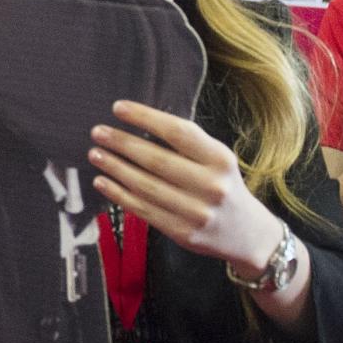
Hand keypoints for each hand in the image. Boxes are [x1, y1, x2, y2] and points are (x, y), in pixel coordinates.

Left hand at [90, 101, 283, 272]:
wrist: (246, 234)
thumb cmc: (223, 186)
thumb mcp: (217, 160)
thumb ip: (187, 145)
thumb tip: (138, 123)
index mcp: (221, 159)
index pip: (178, 132)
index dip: (145, 118)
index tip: (118, 108)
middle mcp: (211, 185)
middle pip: (157, 160)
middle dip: (122, 143)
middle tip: (97, 132)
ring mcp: (196, 212)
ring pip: (145, 186)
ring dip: (115, 168)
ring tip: (95, 154)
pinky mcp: (182, 233)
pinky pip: (143, 210)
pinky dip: (118, 194)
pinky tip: (102, 182)